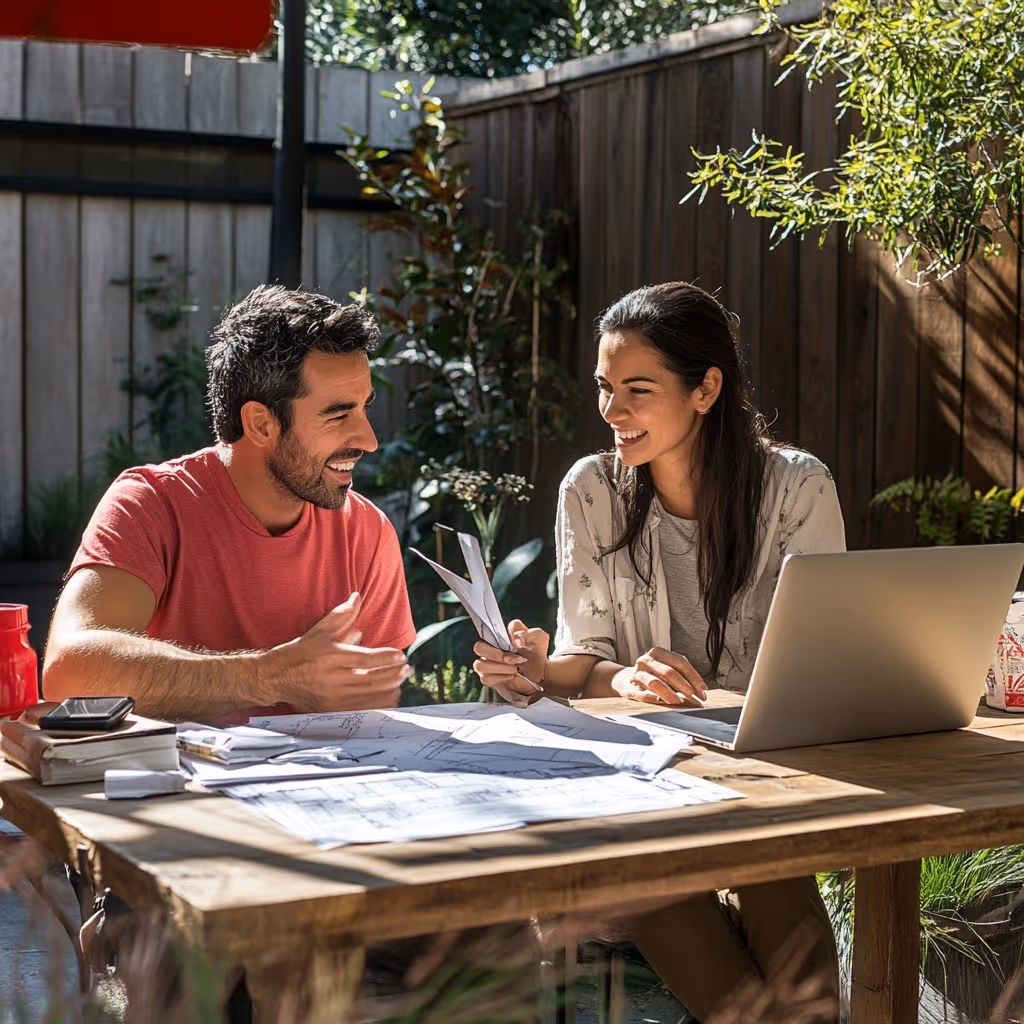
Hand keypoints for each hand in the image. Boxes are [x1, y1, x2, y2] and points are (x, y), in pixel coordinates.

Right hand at [259, 592, 409, 711]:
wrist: (275, 678)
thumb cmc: (300, 652)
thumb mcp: (320, 630)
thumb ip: (342, 615)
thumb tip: (357, 597)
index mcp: (330, 656)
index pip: (366, 658)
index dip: (386, 658)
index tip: (401, 655)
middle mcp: (331, 678)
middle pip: (371, 679)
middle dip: (393, 675)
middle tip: (407, 669)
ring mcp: (330, 697)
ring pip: (368, 697)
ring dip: (389, 690)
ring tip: (401, 681)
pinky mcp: (329, 710)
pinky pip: (360, 711)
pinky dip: (378, 705)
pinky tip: (389, 697)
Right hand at [472, 619, 549, 705]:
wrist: (540, 671)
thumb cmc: (536, 651)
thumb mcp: (538, 638)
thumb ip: (528, 633)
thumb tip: (516, 640)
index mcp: (498, 636)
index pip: (486, 631)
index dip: (499, 638)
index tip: (516, 645)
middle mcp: (489, 648)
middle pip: (478, 647)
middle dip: (496, 655)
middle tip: (513, 659)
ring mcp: (487, 663)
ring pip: (480, 665)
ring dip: (500, 668)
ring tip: (515, 669)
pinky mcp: (489, 678)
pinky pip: (485, 679)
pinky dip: (500, 678)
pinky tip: (511, 676)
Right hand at [612, 647, 706, 705]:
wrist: (624, 679)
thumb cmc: (652, 675)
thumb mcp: (666, 669)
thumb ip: (682, 676)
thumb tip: (702, 691)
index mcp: (657, 652)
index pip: (680, 662)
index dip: (693, 676)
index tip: (703, 690)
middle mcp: (646, 661)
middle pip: (668, 672)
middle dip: (684, 686)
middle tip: (695, 697)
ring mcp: (636, 674)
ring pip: (655, 682)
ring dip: (670, 693)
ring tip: (679, 701)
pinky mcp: (629, 689)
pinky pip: (640, 694)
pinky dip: (649, 697)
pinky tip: (657, 701)